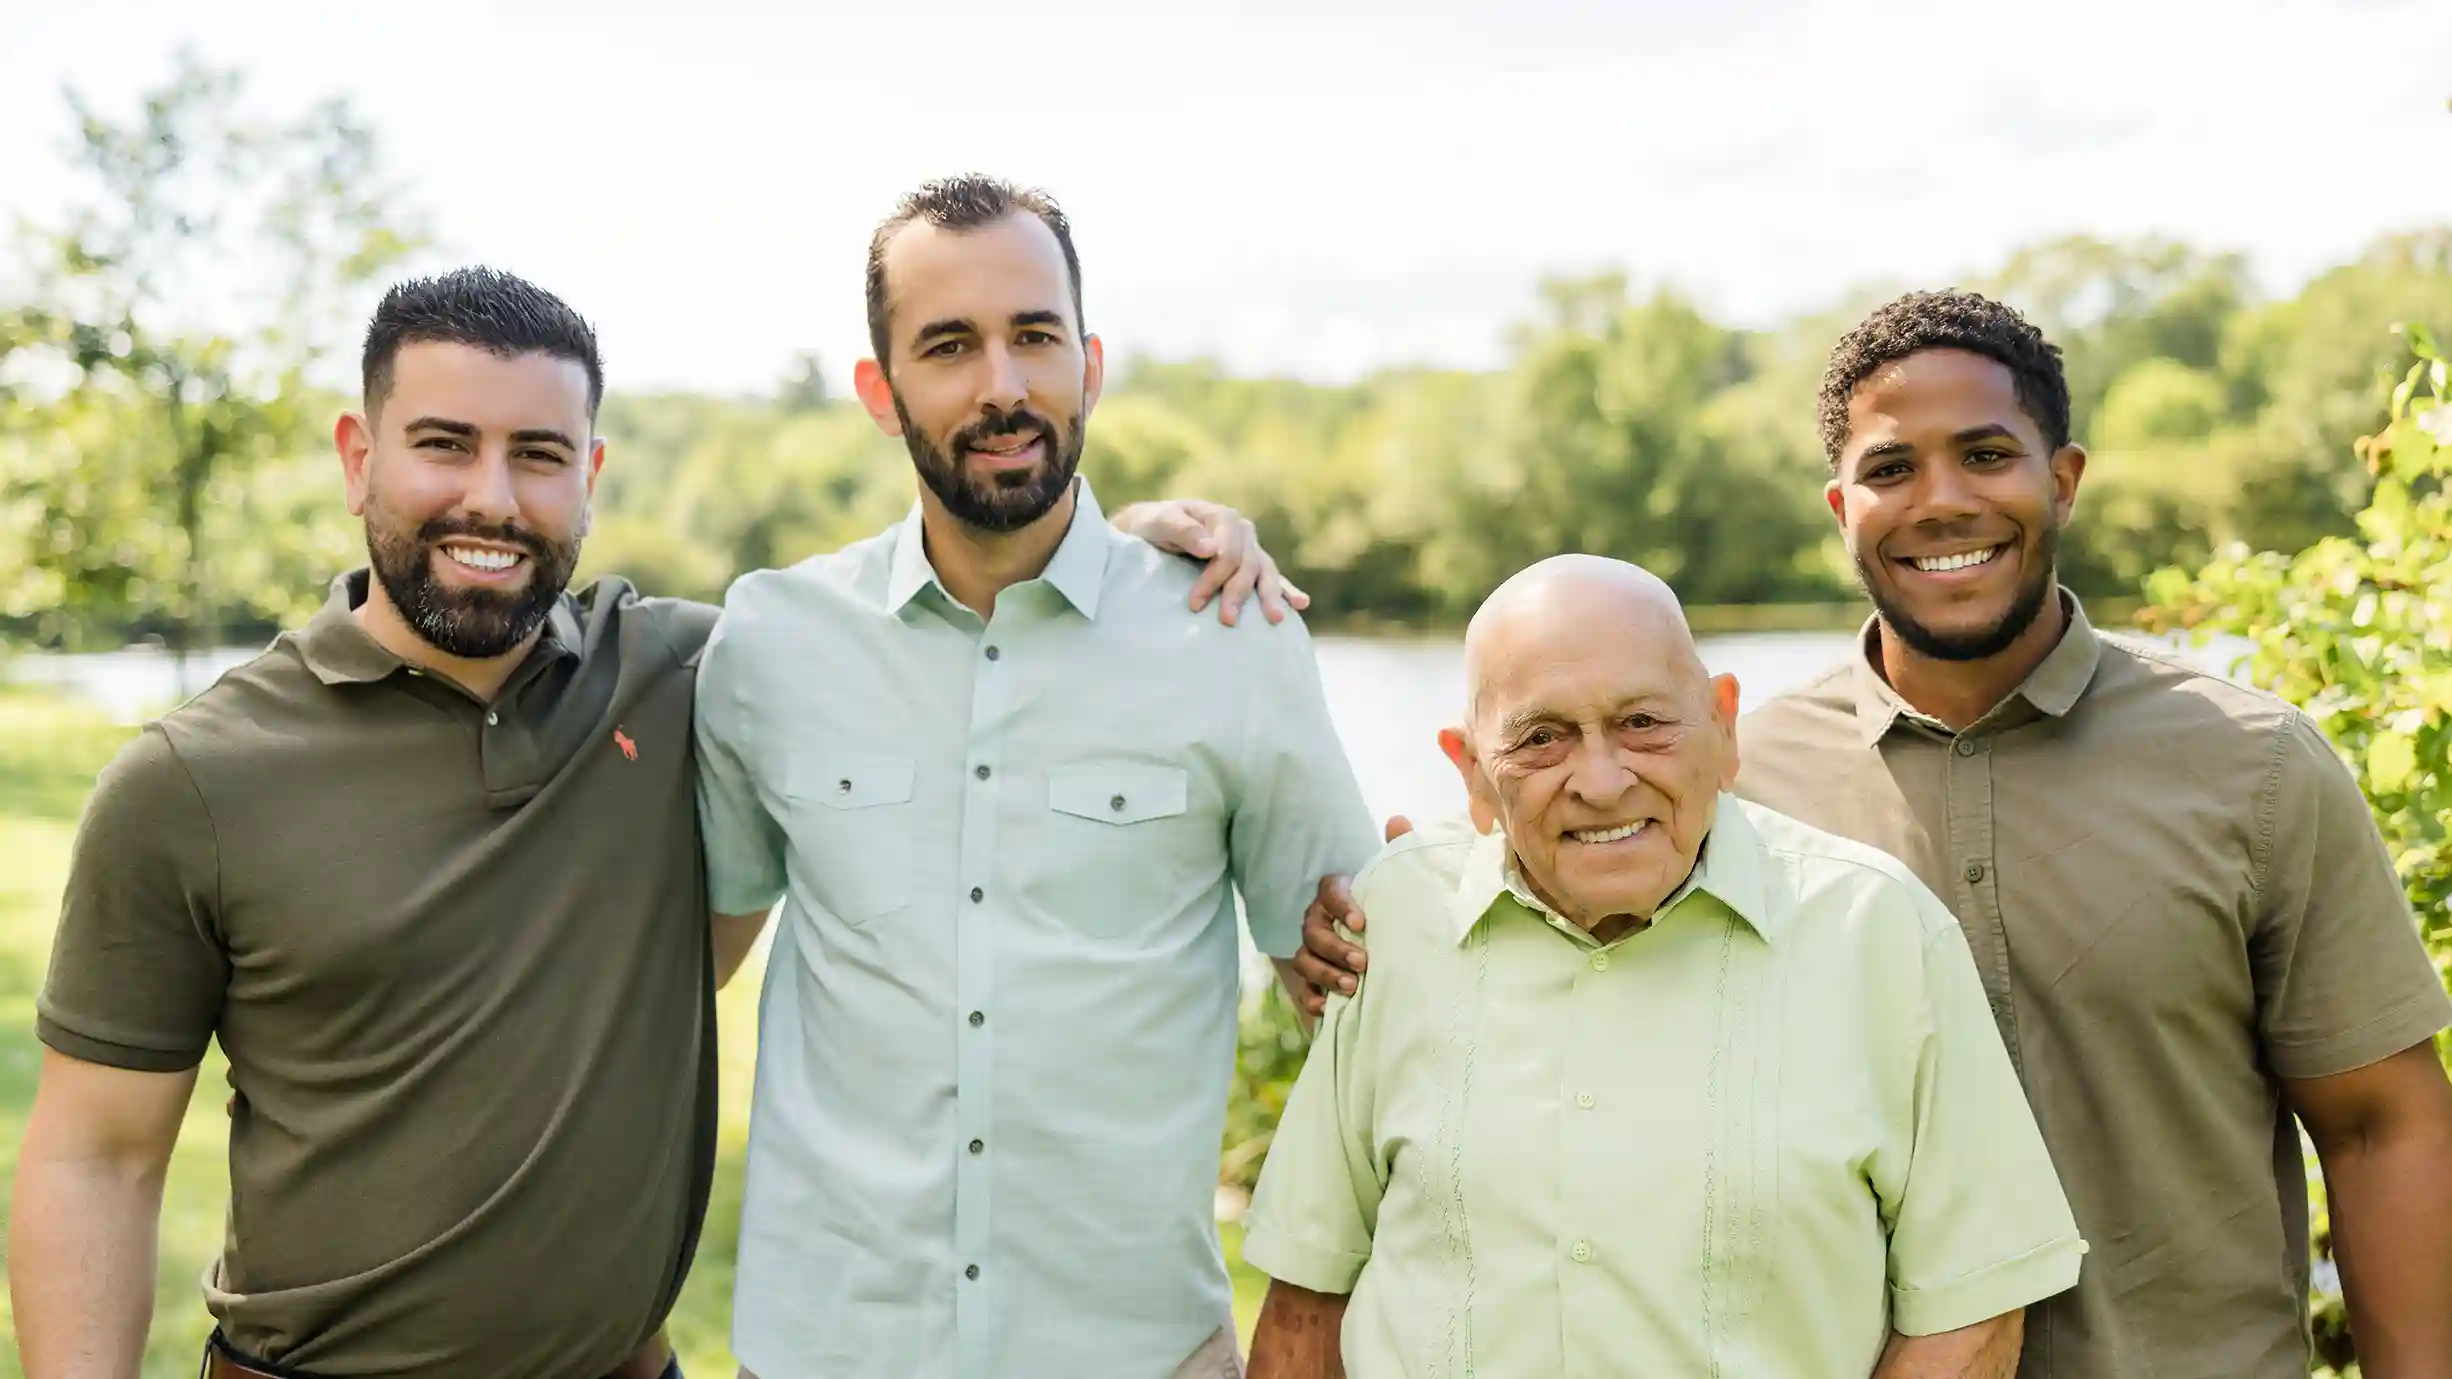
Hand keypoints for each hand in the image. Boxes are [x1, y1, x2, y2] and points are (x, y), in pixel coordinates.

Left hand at [1115, 498, 1309, 626]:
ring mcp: (1250, 547)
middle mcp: (1241, 530)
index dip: (1214, 579)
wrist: (1152, 531)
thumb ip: (1183, 531)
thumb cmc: (1153, 526)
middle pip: (1248, 564)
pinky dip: (1288, 590)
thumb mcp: (1159, 523)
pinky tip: (1300, 604)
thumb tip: (1211, 549)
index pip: (1227, 552)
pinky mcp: (1251, 563)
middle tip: (1227, 620)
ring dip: (1271, 596)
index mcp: (1222, 517)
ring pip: (1266, 571)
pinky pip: (1273, 577)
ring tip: (1276, 618)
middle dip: (1238, 593)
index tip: (1194, 604)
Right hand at [1285, 816, 1412, 1017]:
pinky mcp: (1313, 979)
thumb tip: (1398, 820)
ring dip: (1325, 972)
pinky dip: (1311, 996)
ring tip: (1352, 986)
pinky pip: (1301, 987)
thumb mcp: (1402, 884)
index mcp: (1340, 894)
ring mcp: (1313, 950)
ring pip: (1304, 958)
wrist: (1395, 951)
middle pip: (1313, 930)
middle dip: (1335, 947)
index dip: (1342, 905)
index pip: (1330, 890)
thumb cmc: (1394, 911)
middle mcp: (1320, 920)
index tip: (1363, 923)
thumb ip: (1401, 851)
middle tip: (1362, 963)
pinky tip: (1325, 1007)